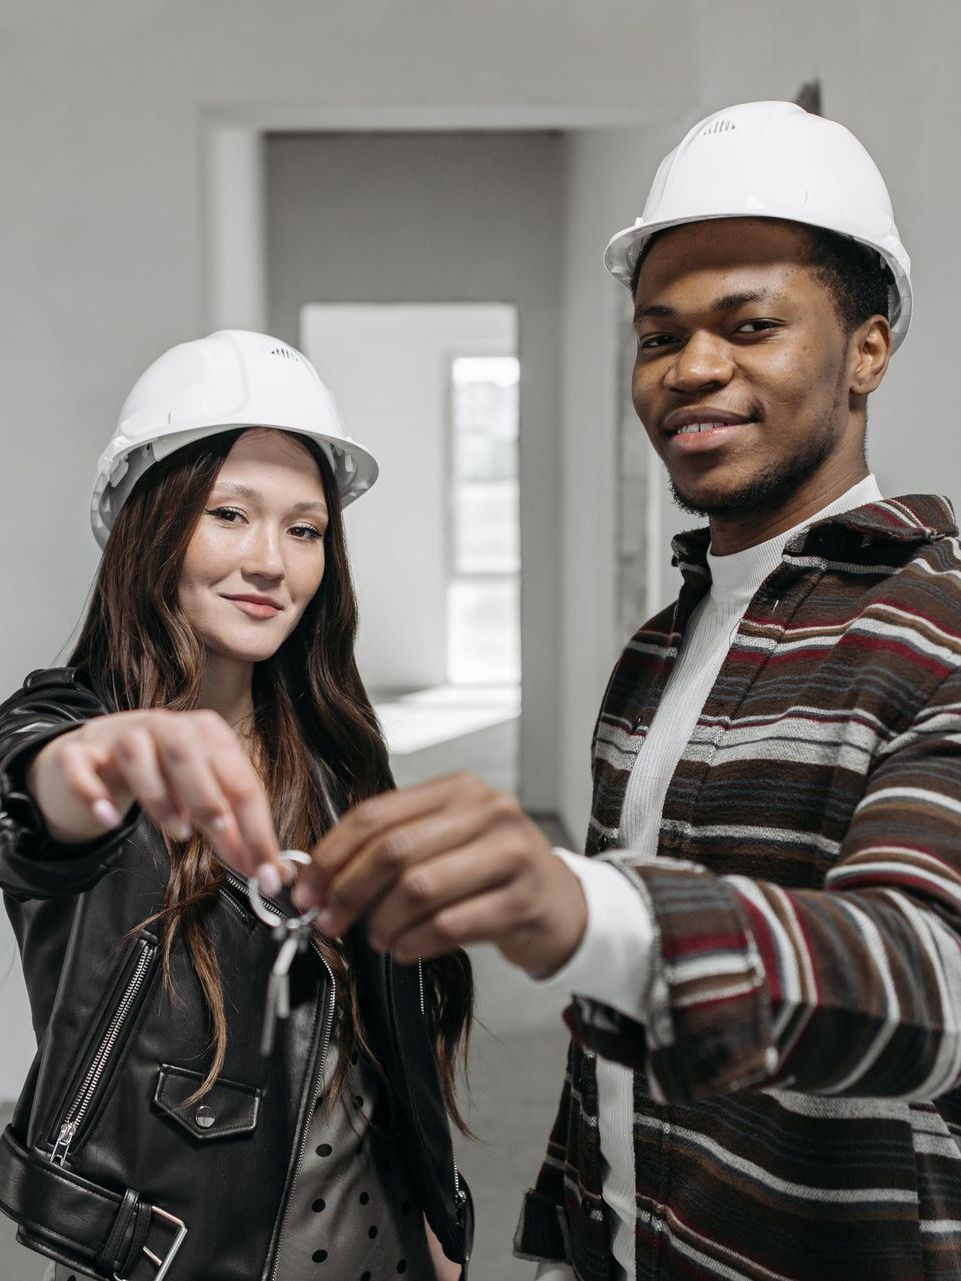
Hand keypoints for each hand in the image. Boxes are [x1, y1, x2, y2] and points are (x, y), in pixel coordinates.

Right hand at [27, 709, 284, 889]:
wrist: (100, 752)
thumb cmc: (165, 774)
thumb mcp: (203, 797)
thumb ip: (233, 831)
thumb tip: (270, 872)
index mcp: (207, 733)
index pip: (239, 778)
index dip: (256, 827)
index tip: (264, 871)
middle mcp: (166, 726)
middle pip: (189, 752)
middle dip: (209, 798)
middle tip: (221, 836)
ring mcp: (120, 735)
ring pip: (137, 753)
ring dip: (159, 796)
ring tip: (177, 831)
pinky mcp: (82, 751)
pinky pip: (81, 766)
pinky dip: (93, 792)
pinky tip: (109, 819)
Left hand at [292, 772, 587, 976]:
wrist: (562, 905)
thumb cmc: (492, 874)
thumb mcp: (447, 843)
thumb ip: (392, 848)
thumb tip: (318, 879)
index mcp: (459, 789)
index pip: (376, 814)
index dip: (332, 855)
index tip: (307, 889)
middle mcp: (488, 811)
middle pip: (394, 850)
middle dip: (348, 891)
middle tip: (328, 920)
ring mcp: (511, 853)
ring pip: (419, 888)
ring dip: (383, 922)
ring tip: (377, 937)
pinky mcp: (523, 899)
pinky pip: (449, 925)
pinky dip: (414, 944)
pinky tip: (405, 949)